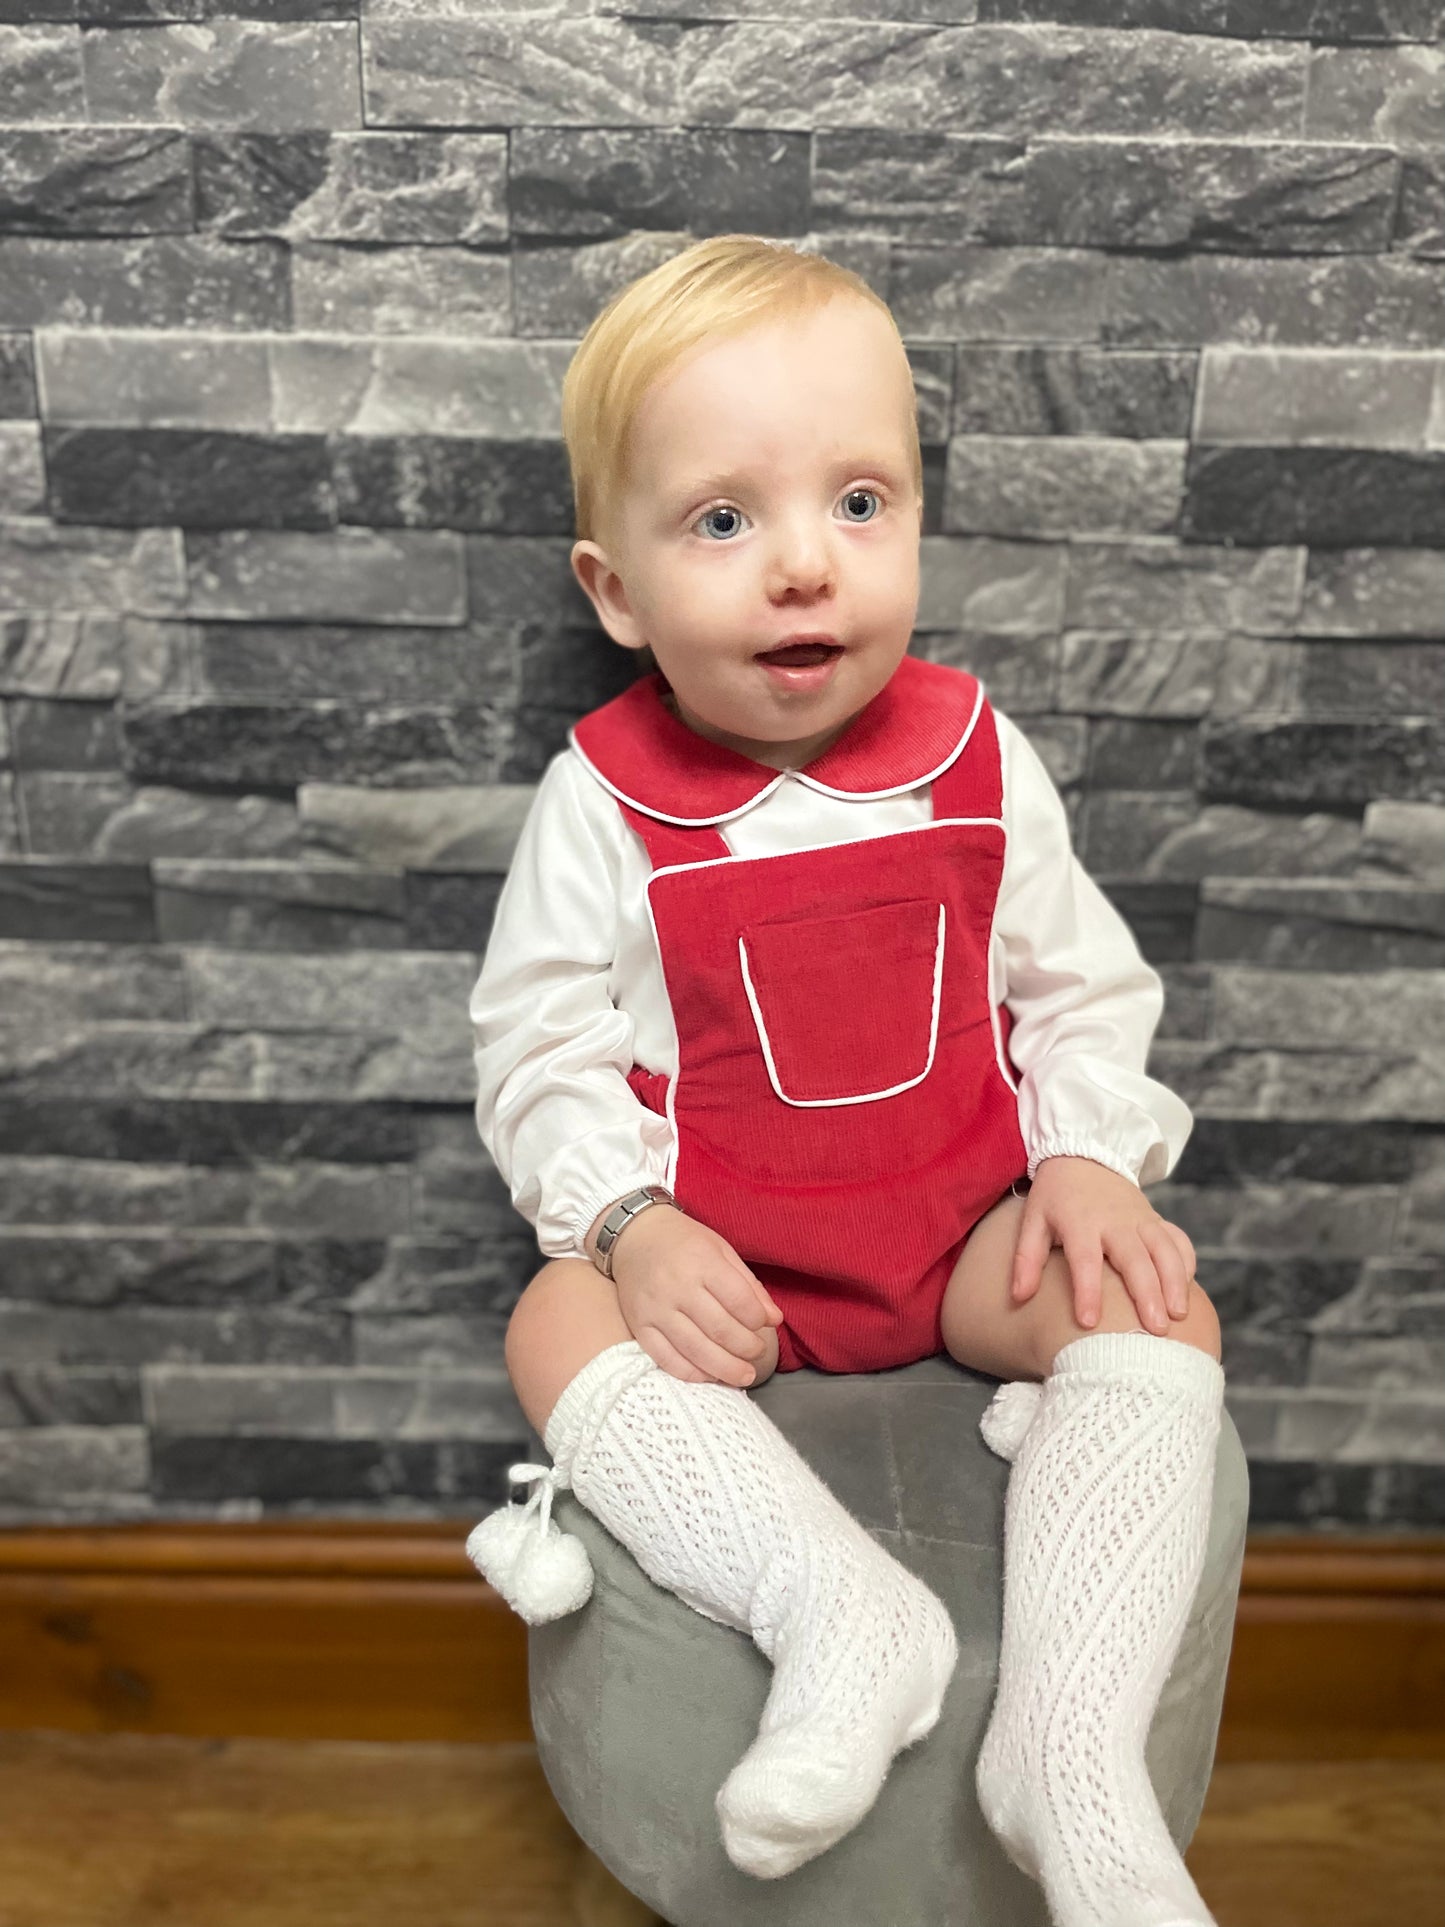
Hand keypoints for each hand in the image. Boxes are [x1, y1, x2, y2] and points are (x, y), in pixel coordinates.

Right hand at [601, 1204, 783, 1387]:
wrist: (634, 1237)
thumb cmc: (684, 1242)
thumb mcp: (721, 1250)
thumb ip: (749, 1285)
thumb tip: (774, 1319)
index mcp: (701, 1262)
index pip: (738, 1301)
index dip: (758, 1320)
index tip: (765, 1324)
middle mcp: (676, 1287)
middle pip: (720, 1330)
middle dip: (747, 1348)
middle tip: (757, 1353)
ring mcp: (655, 1309)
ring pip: (695, 1350)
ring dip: (725, 1369)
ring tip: (744, 1375)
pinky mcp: (639, 1326)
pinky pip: (666, 1359)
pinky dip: (692, 1373)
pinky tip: (710, 1375)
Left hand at [1010, 1156, 1197, 1336]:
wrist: (1083, 1155)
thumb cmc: (1055, 1197)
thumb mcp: (1033, 1221)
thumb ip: (1026, 1259)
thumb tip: (1018, 1297)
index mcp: (1080, 1222)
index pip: (1085, 1260)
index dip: (1087, 1291)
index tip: (1089, 1323)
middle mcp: (1115, 1221)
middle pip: (1135, 1260)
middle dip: (1147, 1295)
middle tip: (1155, 1330)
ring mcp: (1140, 1219)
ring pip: (1164, 1251)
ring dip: (1174, 1283)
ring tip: (1178, 1316)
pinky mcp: (1155, 1219)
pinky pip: (1177, 1240)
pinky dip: (1186, 1264)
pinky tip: (1186, 1290)